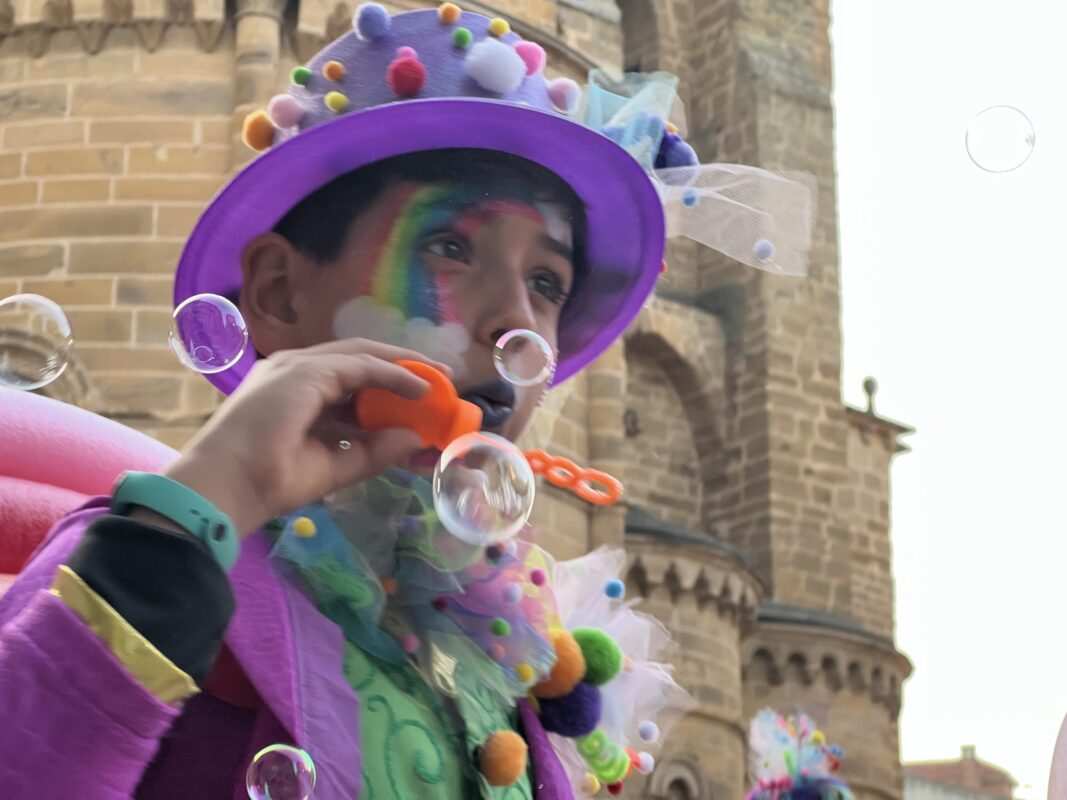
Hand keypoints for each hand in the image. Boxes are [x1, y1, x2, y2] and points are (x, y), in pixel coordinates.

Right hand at [163, 339, 450, 535]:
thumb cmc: (268, 482)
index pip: (350, 380)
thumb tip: (416, 439)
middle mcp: (295, 371)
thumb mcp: (335, 466)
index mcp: (294, 392)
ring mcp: (298, 366)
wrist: (226, 488)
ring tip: (439, 382)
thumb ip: (375, 451)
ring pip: (363, 356)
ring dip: (404, 367)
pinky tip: (420, 388)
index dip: (388, 387)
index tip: (422, 401)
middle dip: (403, 368)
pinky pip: (362, 366)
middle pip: (360, 360)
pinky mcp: (306, 371)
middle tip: (441, 382)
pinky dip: (394, 374)